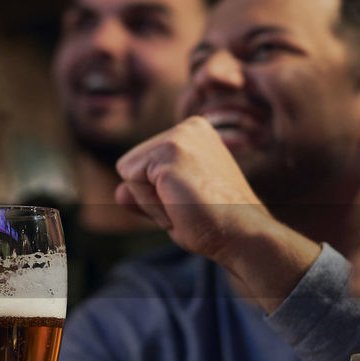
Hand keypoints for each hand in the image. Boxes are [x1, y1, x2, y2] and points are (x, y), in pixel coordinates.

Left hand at [114, 116, 274, 265]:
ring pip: (128, 172)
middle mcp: (189, 126)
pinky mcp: (170, 149)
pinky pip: (130, 180)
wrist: (241, 234)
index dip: (157, 193)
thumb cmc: (214, 223)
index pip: (145, 162)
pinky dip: (149, 203)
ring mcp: (180, 134)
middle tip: (187, 205)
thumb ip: (145, 194)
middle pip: (132, 164)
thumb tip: (119, 192)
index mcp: (195, 133)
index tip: (190, 200)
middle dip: (150, 195)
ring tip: (184, 204)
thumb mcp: (173, 205)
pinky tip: (179, 205)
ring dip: (149, 200)